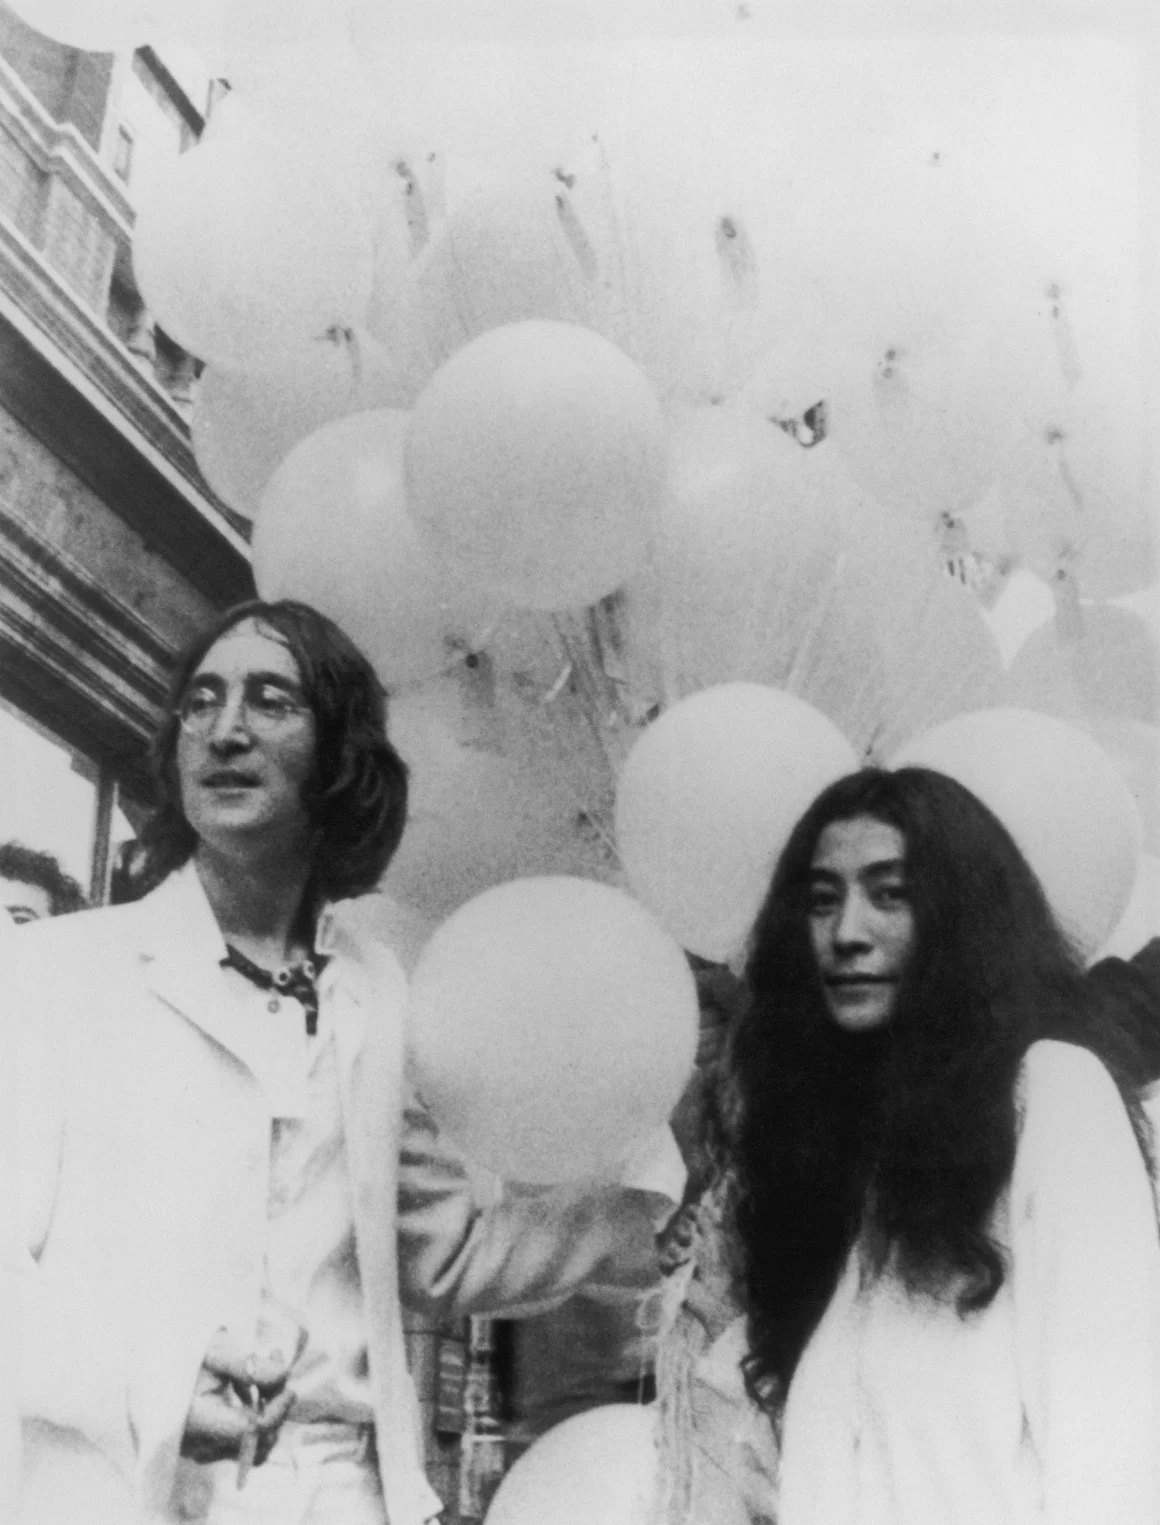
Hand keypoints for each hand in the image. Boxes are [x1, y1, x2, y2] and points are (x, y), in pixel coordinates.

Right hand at [180, 1327, 297, 1466]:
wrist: (149, 1360)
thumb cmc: (181, 1351)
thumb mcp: (215, 1350)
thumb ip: (249, 1365)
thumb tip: (284, 1378)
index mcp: (196, 1420)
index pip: (249, 1431)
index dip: (276, 1412)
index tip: (288, 1386)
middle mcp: (196, 1444)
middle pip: (255, 1442)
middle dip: (276, 1408)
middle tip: (275, 1363)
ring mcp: (199, 1449)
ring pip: (251, 1446)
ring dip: (268, 1412)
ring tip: (264, 1371)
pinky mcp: (203, 1447)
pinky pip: (238, 1443)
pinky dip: (253, 1418)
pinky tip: (248, 1387)